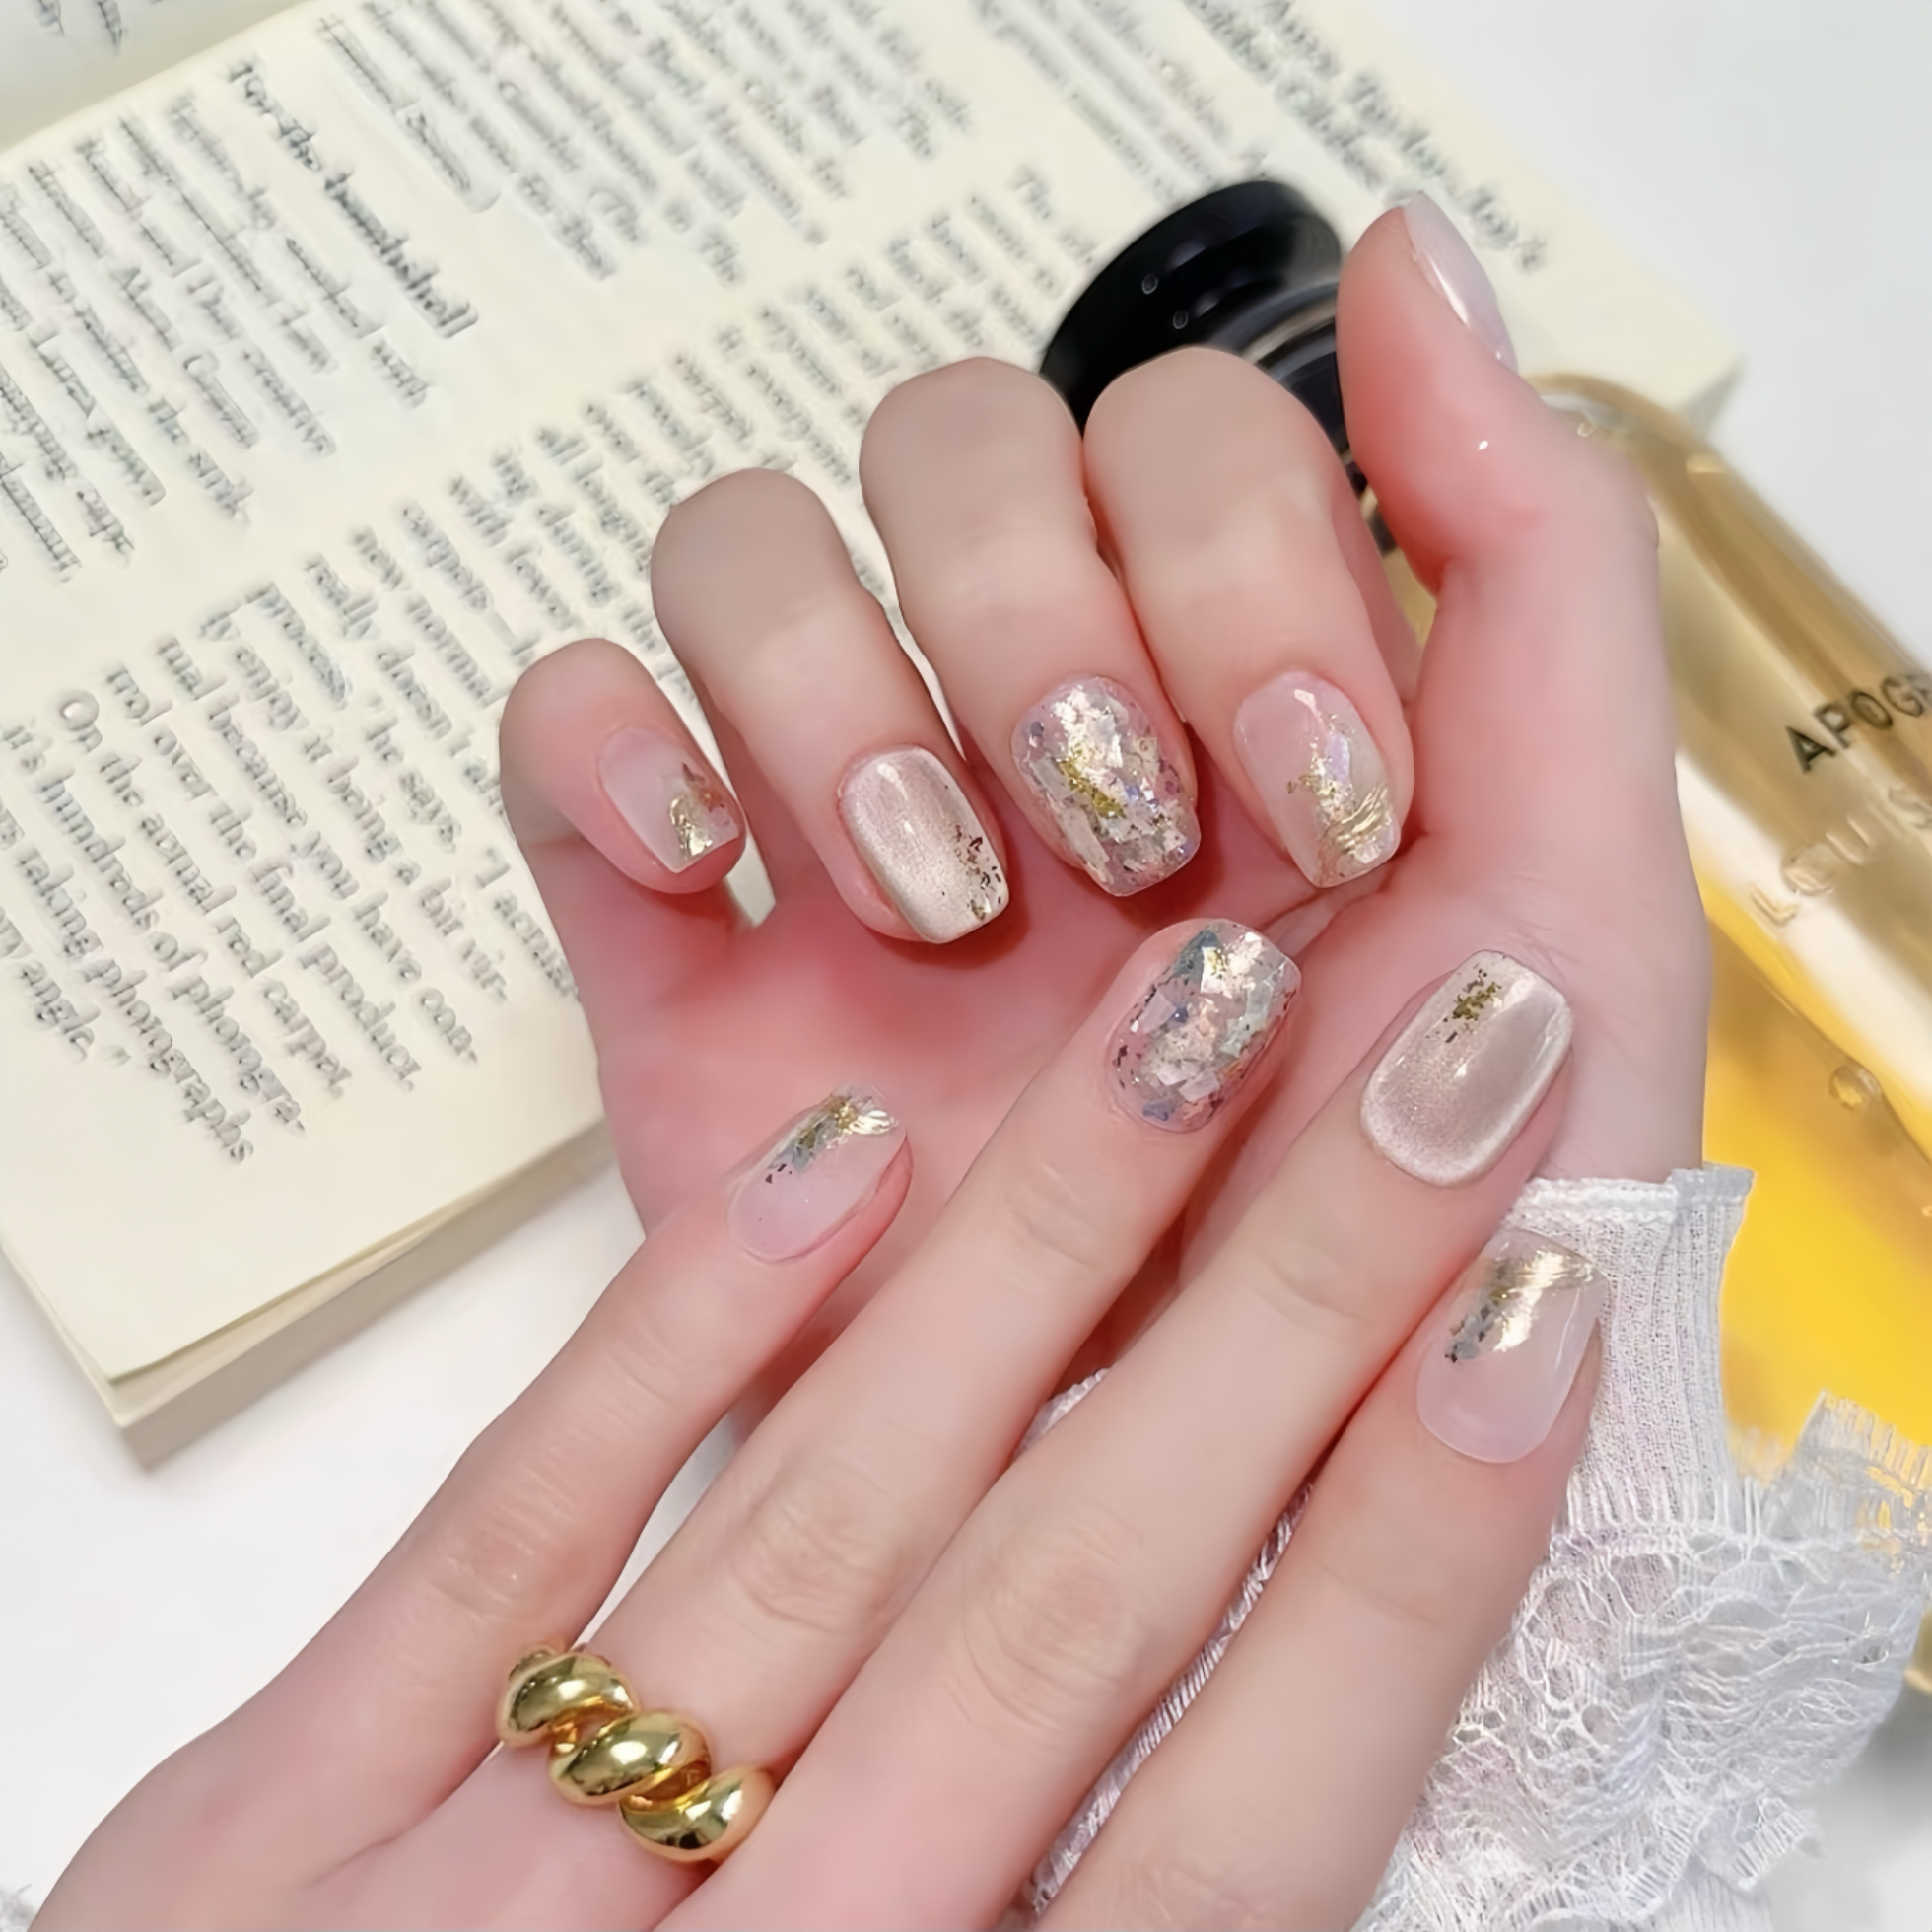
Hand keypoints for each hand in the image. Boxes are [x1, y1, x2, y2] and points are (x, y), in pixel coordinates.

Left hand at [43, 901, 1604, 1928]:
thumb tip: (1285, 1703)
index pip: (1236, 1828)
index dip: (1402, 1563)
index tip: (1532, 1313)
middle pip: (1061, 1606)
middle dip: (1282, 1312)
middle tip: (1436, 1056)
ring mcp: (472, 1895)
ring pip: (817, 1517)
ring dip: (1029, 1256)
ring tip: (1189, 1023)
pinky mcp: (262, 1823)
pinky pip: (504, 1537)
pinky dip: (679, 1337)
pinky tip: (837, 1151)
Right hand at [497, 198, 1706, 1376]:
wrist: (1226, 1497)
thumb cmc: (1415, 1218)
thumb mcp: (1564, 885)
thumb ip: (1536, 556)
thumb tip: (1401, 251)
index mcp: (1225, 678)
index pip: (1177, 433)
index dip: (1238, 569)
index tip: (1323, 810)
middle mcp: (1027, 715)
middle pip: (948, 448)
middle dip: (1035, 624)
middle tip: (1117, 847)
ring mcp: (838, 815)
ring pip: (745, 545)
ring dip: (835, 685)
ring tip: (934, 901)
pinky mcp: (679, 941)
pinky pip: (562, 722)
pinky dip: (606, 737)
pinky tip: (705, 861)